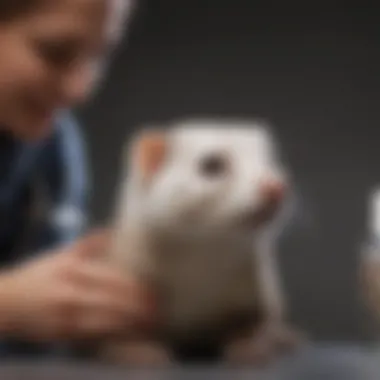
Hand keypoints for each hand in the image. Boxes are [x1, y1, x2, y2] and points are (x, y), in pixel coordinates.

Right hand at [0, 229, 154, 341]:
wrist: (5, 302)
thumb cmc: (38, 275)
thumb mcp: (62, 253)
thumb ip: (90, 243)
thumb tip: (115, 230)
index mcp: (73, 270)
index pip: (111, 280)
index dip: (134, 288)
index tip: (153, 291)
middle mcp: (72, 294)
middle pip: (112, 303)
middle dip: (138, 308)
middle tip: (158, 310)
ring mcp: (67, 317)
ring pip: (106, 323)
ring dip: (131, 325)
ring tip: (151, 324)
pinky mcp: (64, 334)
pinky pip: (95, 336)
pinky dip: (115, 336)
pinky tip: (129, 335)